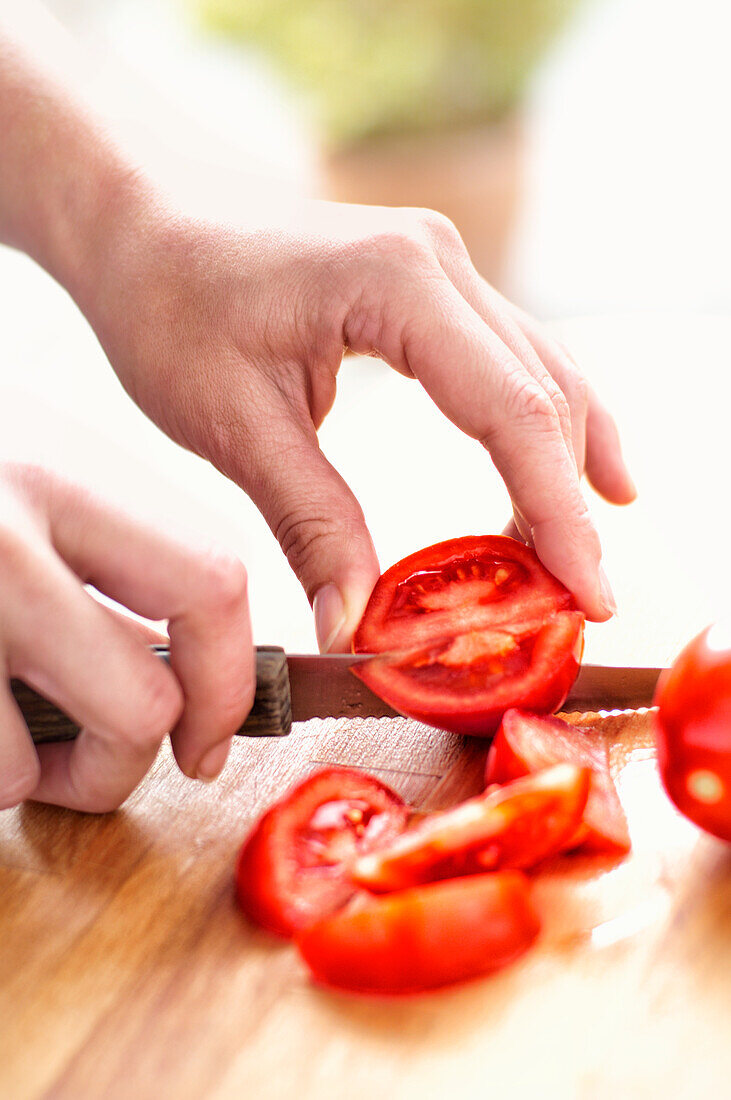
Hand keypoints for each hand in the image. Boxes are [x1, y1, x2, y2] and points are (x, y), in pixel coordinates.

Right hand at [0, 463, 253, 811]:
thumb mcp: (24, 501)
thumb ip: (108, 565)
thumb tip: (192, 685)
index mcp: (58, 485)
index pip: (211, 585)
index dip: (228, 684)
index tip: (210, 741)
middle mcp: (5, 538)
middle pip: (147, 701)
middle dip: (128, 761)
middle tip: (94, 761)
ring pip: (54, 758)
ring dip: (52, 778)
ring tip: (17, 738)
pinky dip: (0, 778)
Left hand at [85, 196, 634, 648]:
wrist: (140, 221)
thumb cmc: (169, 303)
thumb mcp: (234, 424)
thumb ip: (309, 523)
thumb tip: (354, 624)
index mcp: (397, 284)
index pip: (511, 412)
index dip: (559, 512)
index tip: (589, 592)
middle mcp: (440, 263)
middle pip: (543, 396)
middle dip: (570, 504)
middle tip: (583, 600)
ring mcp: (441, 268)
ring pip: (541, 376)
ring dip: (565, 467)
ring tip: (576, 558)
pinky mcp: (429, 287)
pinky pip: (513, 360)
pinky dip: (547, 424)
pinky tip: (584, 471)